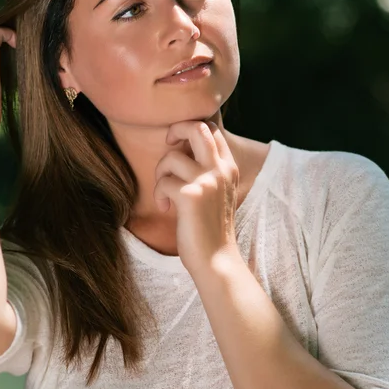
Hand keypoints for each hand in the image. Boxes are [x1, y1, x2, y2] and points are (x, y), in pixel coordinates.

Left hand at [153, 120, 240, 274]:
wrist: (216, 260)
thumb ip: (208, 169)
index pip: (212, 130)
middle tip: (168, 144)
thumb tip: (180, 146)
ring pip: (172, 157)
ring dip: (161, 173)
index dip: (191, 130)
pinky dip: (159, 194)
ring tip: (164, 192)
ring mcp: (207, 181)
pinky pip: (163, 182)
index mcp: (229, 168)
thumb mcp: (216, 191)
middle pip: (196, 128)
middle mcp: (221, 170)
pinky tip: (166, 209)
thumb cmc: (210, 227)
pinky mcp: (190, 196)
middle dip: (175, 129)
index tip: (180, 146)